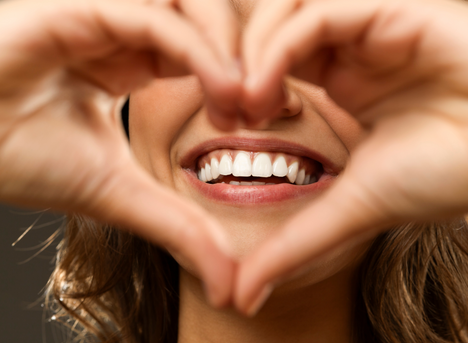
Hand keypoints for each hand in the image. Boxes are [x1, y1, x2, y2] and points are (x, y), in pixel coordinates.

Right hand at [0, 0, 240, 306]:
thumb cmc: (22, 158)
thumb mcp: (120, 193)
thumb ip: (178, 227)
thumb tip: (229, 282)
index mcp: (134, 60)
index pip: (210, 48)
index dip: (243, 78)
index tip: (260, 118)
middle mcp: (127, 32)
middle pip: (213, 17)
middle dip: (249, 58)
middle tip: (264, 108)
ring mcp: (107, 16)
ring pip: (193, 5)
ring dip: (231, 49)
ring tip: (243, 103)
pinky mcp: (82, 9)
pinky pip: (157, 18)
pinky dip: (199, 51)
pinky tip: (224, 91)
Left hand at [236, 0, 467, 314]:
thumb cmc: (445, 175)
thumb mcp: (349, 208)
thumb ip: (294, 245)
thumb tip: (243, 300)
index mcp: (342, 80)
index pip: (267, 58)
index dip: (235, 84)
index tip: (222, 124)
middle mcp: (348, 49)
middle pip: (266, 28)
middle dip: (232, 64)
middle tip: (222, 112)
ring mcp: (367, 26)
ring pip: (285, 11)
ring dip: (251, 53)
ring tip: (244, 104)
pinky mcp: (390, 10)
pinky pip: (318, 12)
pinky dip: (279, 46)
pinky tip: (265, 89)